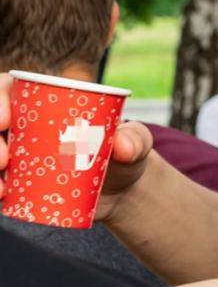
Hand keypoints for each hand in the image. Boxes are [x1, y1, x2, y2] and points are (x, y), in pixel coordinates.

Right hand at [0, 74, 152, 221]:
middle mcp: (23, 127)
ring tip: (2, 188)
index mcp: (46, 103)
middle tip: (3, 159)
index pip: (8, 89)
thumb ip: (136, 140)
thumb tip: (122, 147)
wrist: (122, 192)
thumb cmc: (125, 155)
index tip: (5, 119)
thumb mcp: (136, 143)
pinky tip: (2, 197)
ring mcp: (16, 156)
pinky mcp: (16, 185)